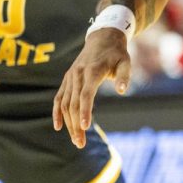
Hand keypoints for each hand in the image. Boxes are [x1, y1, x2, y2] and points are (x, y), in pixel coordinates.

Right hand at [52, 28, 130, 147]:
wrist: (102, 38)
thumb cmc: (116, 53)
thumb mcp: (125, 62)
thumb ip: (124, 76)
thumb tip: (123, 91)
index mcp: (92, 71)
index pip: (86, 94)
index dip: (85, 111)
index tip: (85, 127)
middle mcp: (77, 74)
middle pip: (74, 103)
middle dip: (76, 125)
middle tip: (80, 144)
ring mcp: (70, 77)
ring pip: (65, 104)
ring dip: (68, 123)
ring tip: (76, 140)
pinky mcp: (67, 79)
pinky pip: (59, 98)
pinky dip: (57, 112)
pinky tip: (58, 127)